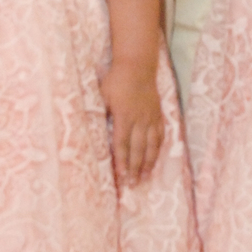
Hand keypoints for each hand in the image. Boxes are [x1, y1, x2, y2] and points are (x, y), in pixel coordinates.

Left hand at [100, 59, 164, 185]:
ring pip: (151, 145)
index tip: (122, 177)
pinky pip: (160, 135)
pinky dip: (158, 149)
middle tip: (133, 185)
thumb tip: (92, 129)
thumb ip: (100, 113)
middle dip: (135, 169)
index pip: (122, 144)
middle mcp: (140, 120)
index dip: (122, 162)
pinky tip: (156, 158)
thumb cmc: (116, 80)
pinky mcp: (158, 114)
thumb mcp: (102, 95)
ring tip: (145, 178)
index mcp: (124, 117)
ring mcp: (151, 118)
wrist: (138, 65)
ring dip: (148, 163)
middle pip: (138, 149)